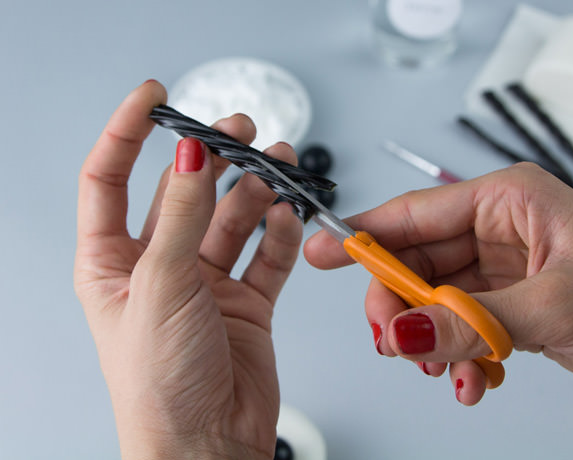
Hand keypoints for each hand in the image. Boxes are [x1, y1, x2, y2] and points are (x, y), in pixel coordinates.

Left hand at [74, 81, 301, 458]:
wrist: (207, 448)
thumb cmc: (159, 387)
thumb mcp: (160, 287)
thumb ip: (180, 216)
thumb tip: (187, 156)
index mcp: (112, 264)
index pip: (108, 180)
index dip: (129, 133)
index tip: (155, 98)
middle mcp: (160, 268)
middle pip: (184, 193)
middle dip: (212, 158)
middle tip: (239, 133)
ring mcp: (206, 284)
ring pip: (233, 219)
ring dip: (256, 191)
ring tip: (277, 168)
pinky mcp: (247, 302)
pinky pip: (267, 255)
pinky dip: (280, 234)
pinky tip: (288, 218)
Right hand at [304, 163, 572, 406]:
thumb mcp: (555, 305)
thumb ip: (471, 322)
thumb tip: (407, 332)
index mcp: (507, 201)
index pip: (415, 214)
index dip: (364, 235)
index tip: (320, 252)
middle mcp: (500, 231)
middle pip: (415, 263)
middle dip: (399, 306)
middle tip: (393, 341)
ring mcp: (503, 273)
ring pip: (434, 302)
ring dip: (429, 340)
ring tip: (444, 369)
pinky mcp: (512, 309)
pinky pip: (460, 330)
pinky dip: (457, 359)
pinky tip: (471, 381)